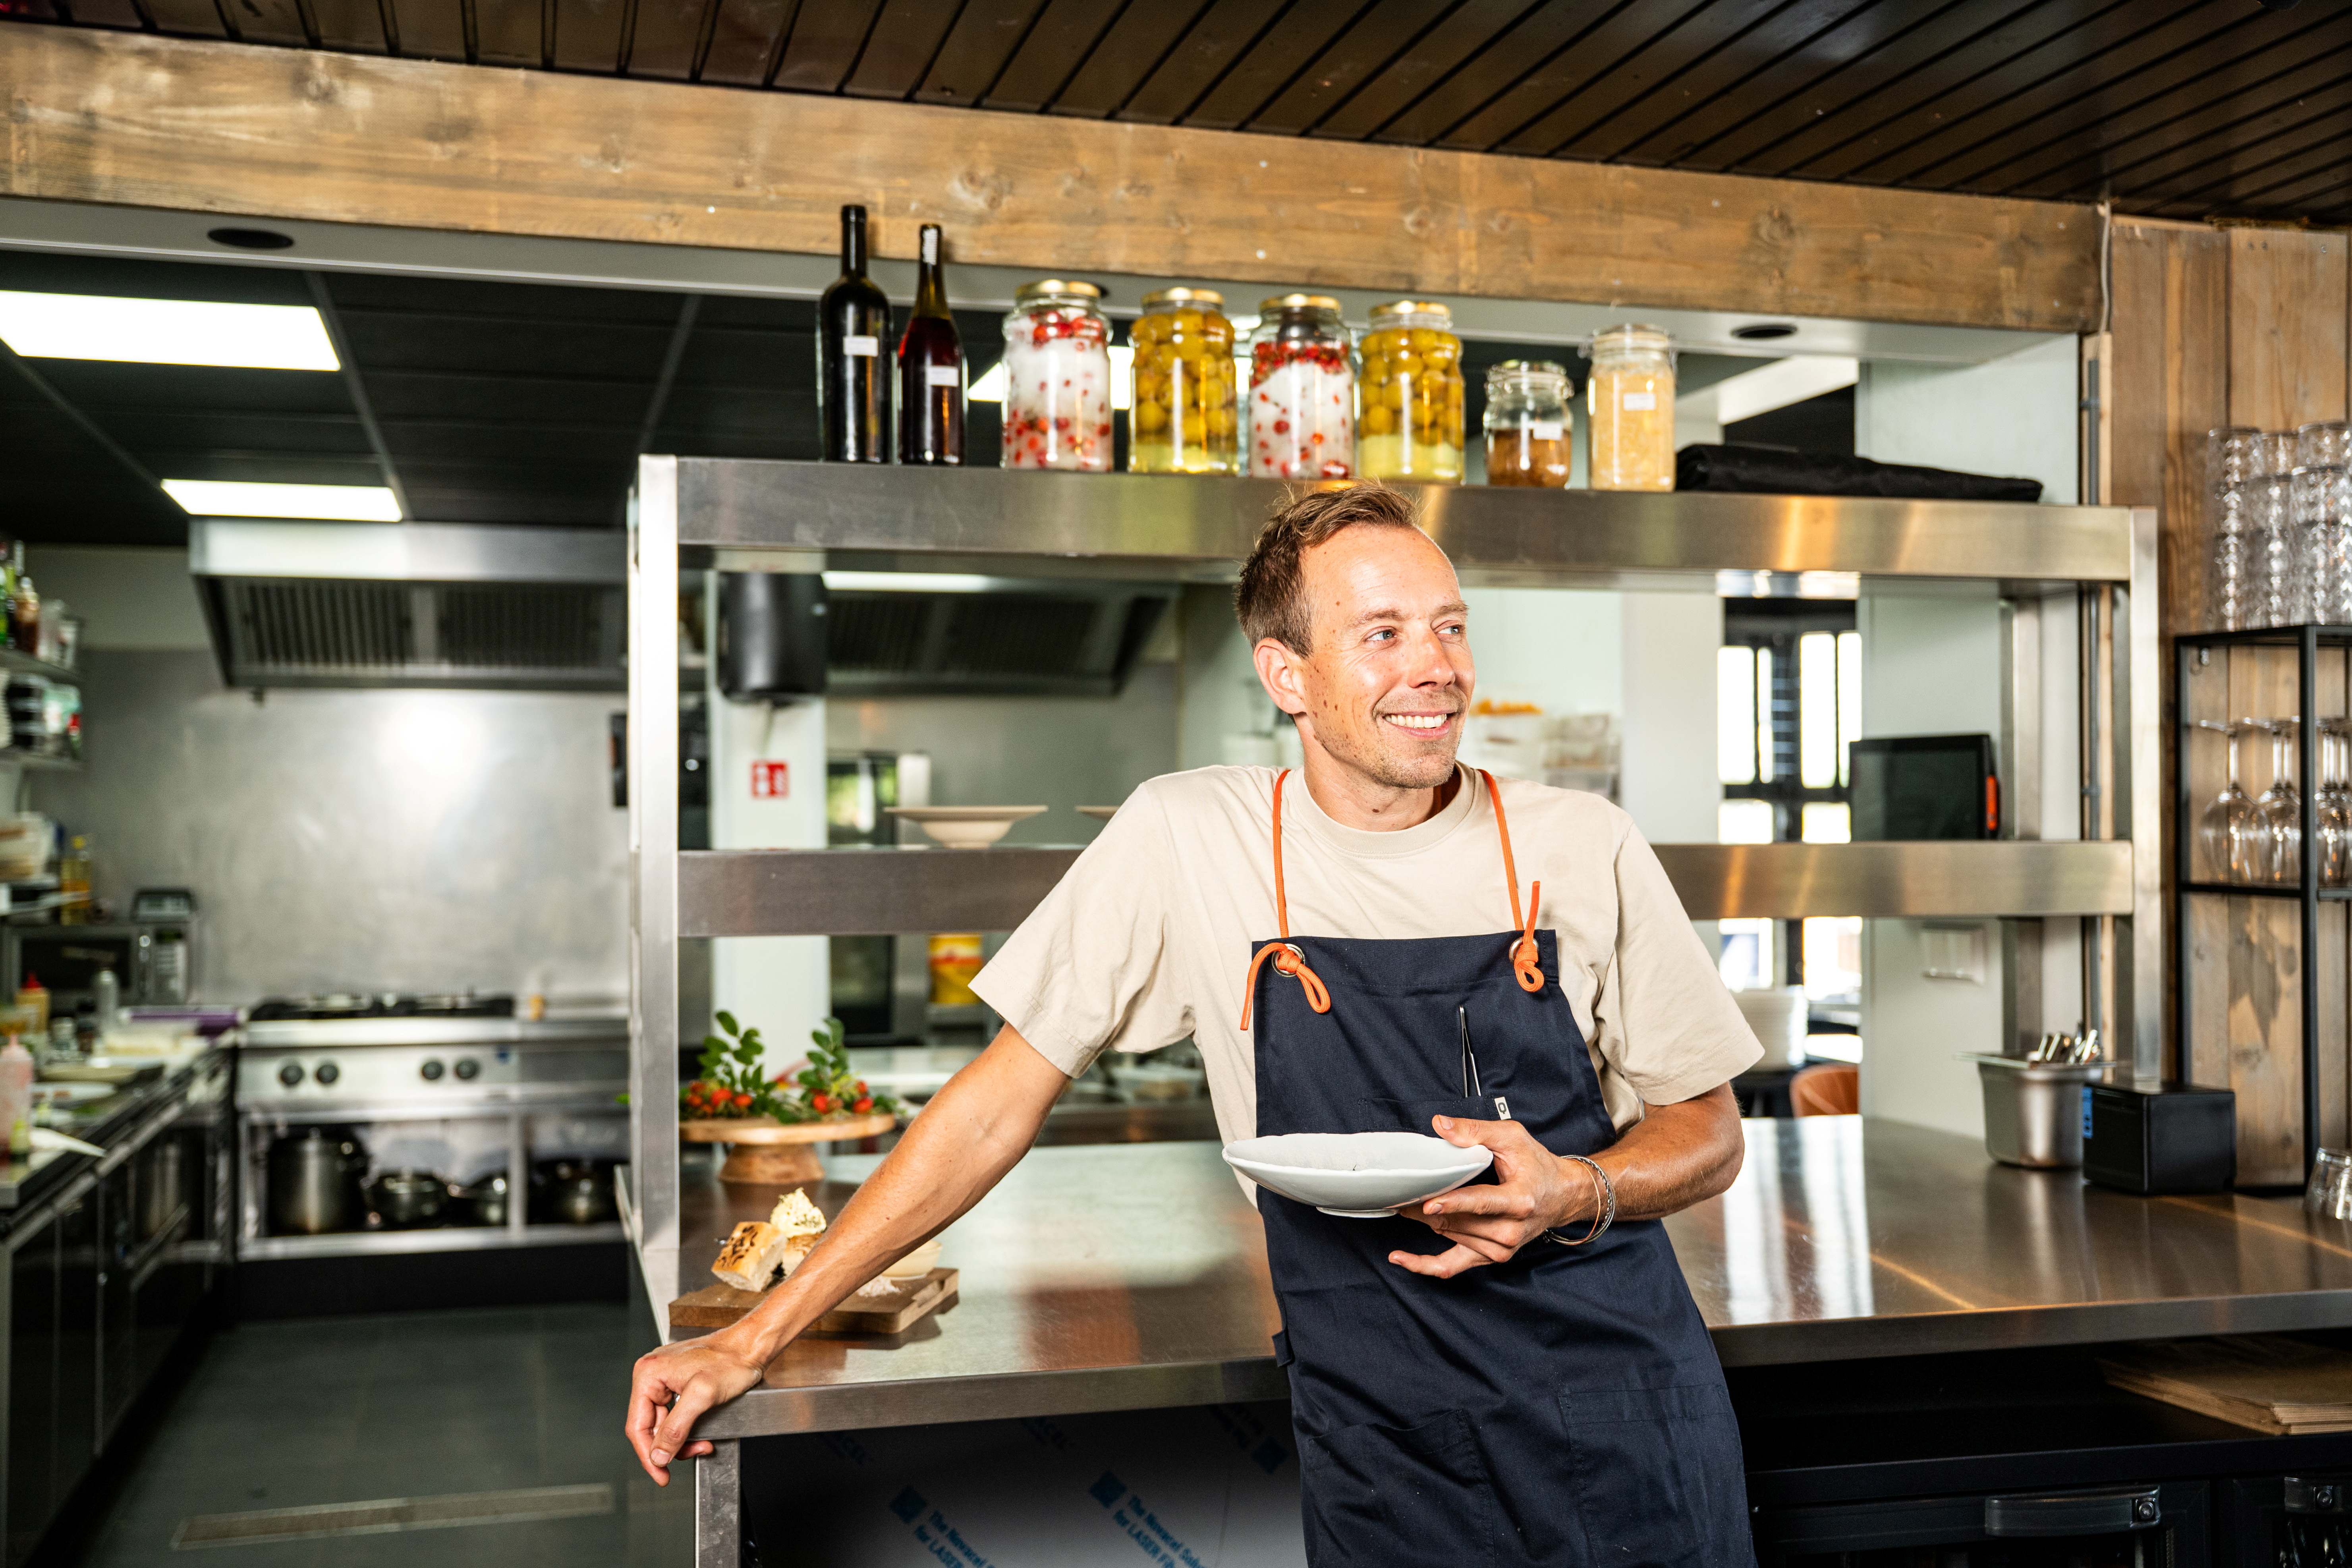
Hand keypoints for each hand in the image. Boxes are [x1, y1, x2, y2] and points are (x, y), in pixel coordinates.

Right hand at [624, 1335, 766, 1483]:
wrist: (751, 1347)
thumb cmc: (731, 1360)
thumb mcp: (702, 1396)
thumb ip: (676, 1428)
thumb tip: (658, 1455)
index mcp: (649, 1374)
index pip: (637, 1426)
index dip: (648, 1455)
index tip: (660, 1474)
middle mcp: (653, 1375)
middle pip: (651, 1427)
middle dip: (672, 1447)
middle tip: (693, 1455)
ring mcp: (665, 1379)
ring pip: (665, 1424)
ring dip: (683, 1440)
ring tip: (703, 1444)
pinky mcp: (678, 1383)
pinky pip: (676, 1414)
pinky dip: (688, 1428)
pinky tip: (703, 1433)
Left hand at [1388, 1115, 1594, 1279]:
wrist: (1561, 1196)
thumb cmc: (1537, 1165)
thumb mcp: (1512, 1138)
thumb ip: (1475, 1131)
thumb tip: (1440, 1125)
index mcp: (1519, 1200)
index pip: (1482, 1203)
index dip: (1454, 1203)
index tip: (1428, 1202)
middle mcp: (1510, 1230)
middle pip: (1456, 1221)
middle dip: (1424, 1207)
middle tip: (1399, 1193)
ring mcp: (1501, 1248)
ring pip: (1449, 1235)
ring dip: (1425, 1221)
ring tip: (1405, 1204)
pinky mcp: (1492, 1257)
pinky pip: (1452, 1267)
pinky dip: (1424, 1265)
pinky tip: (1401, 1258)